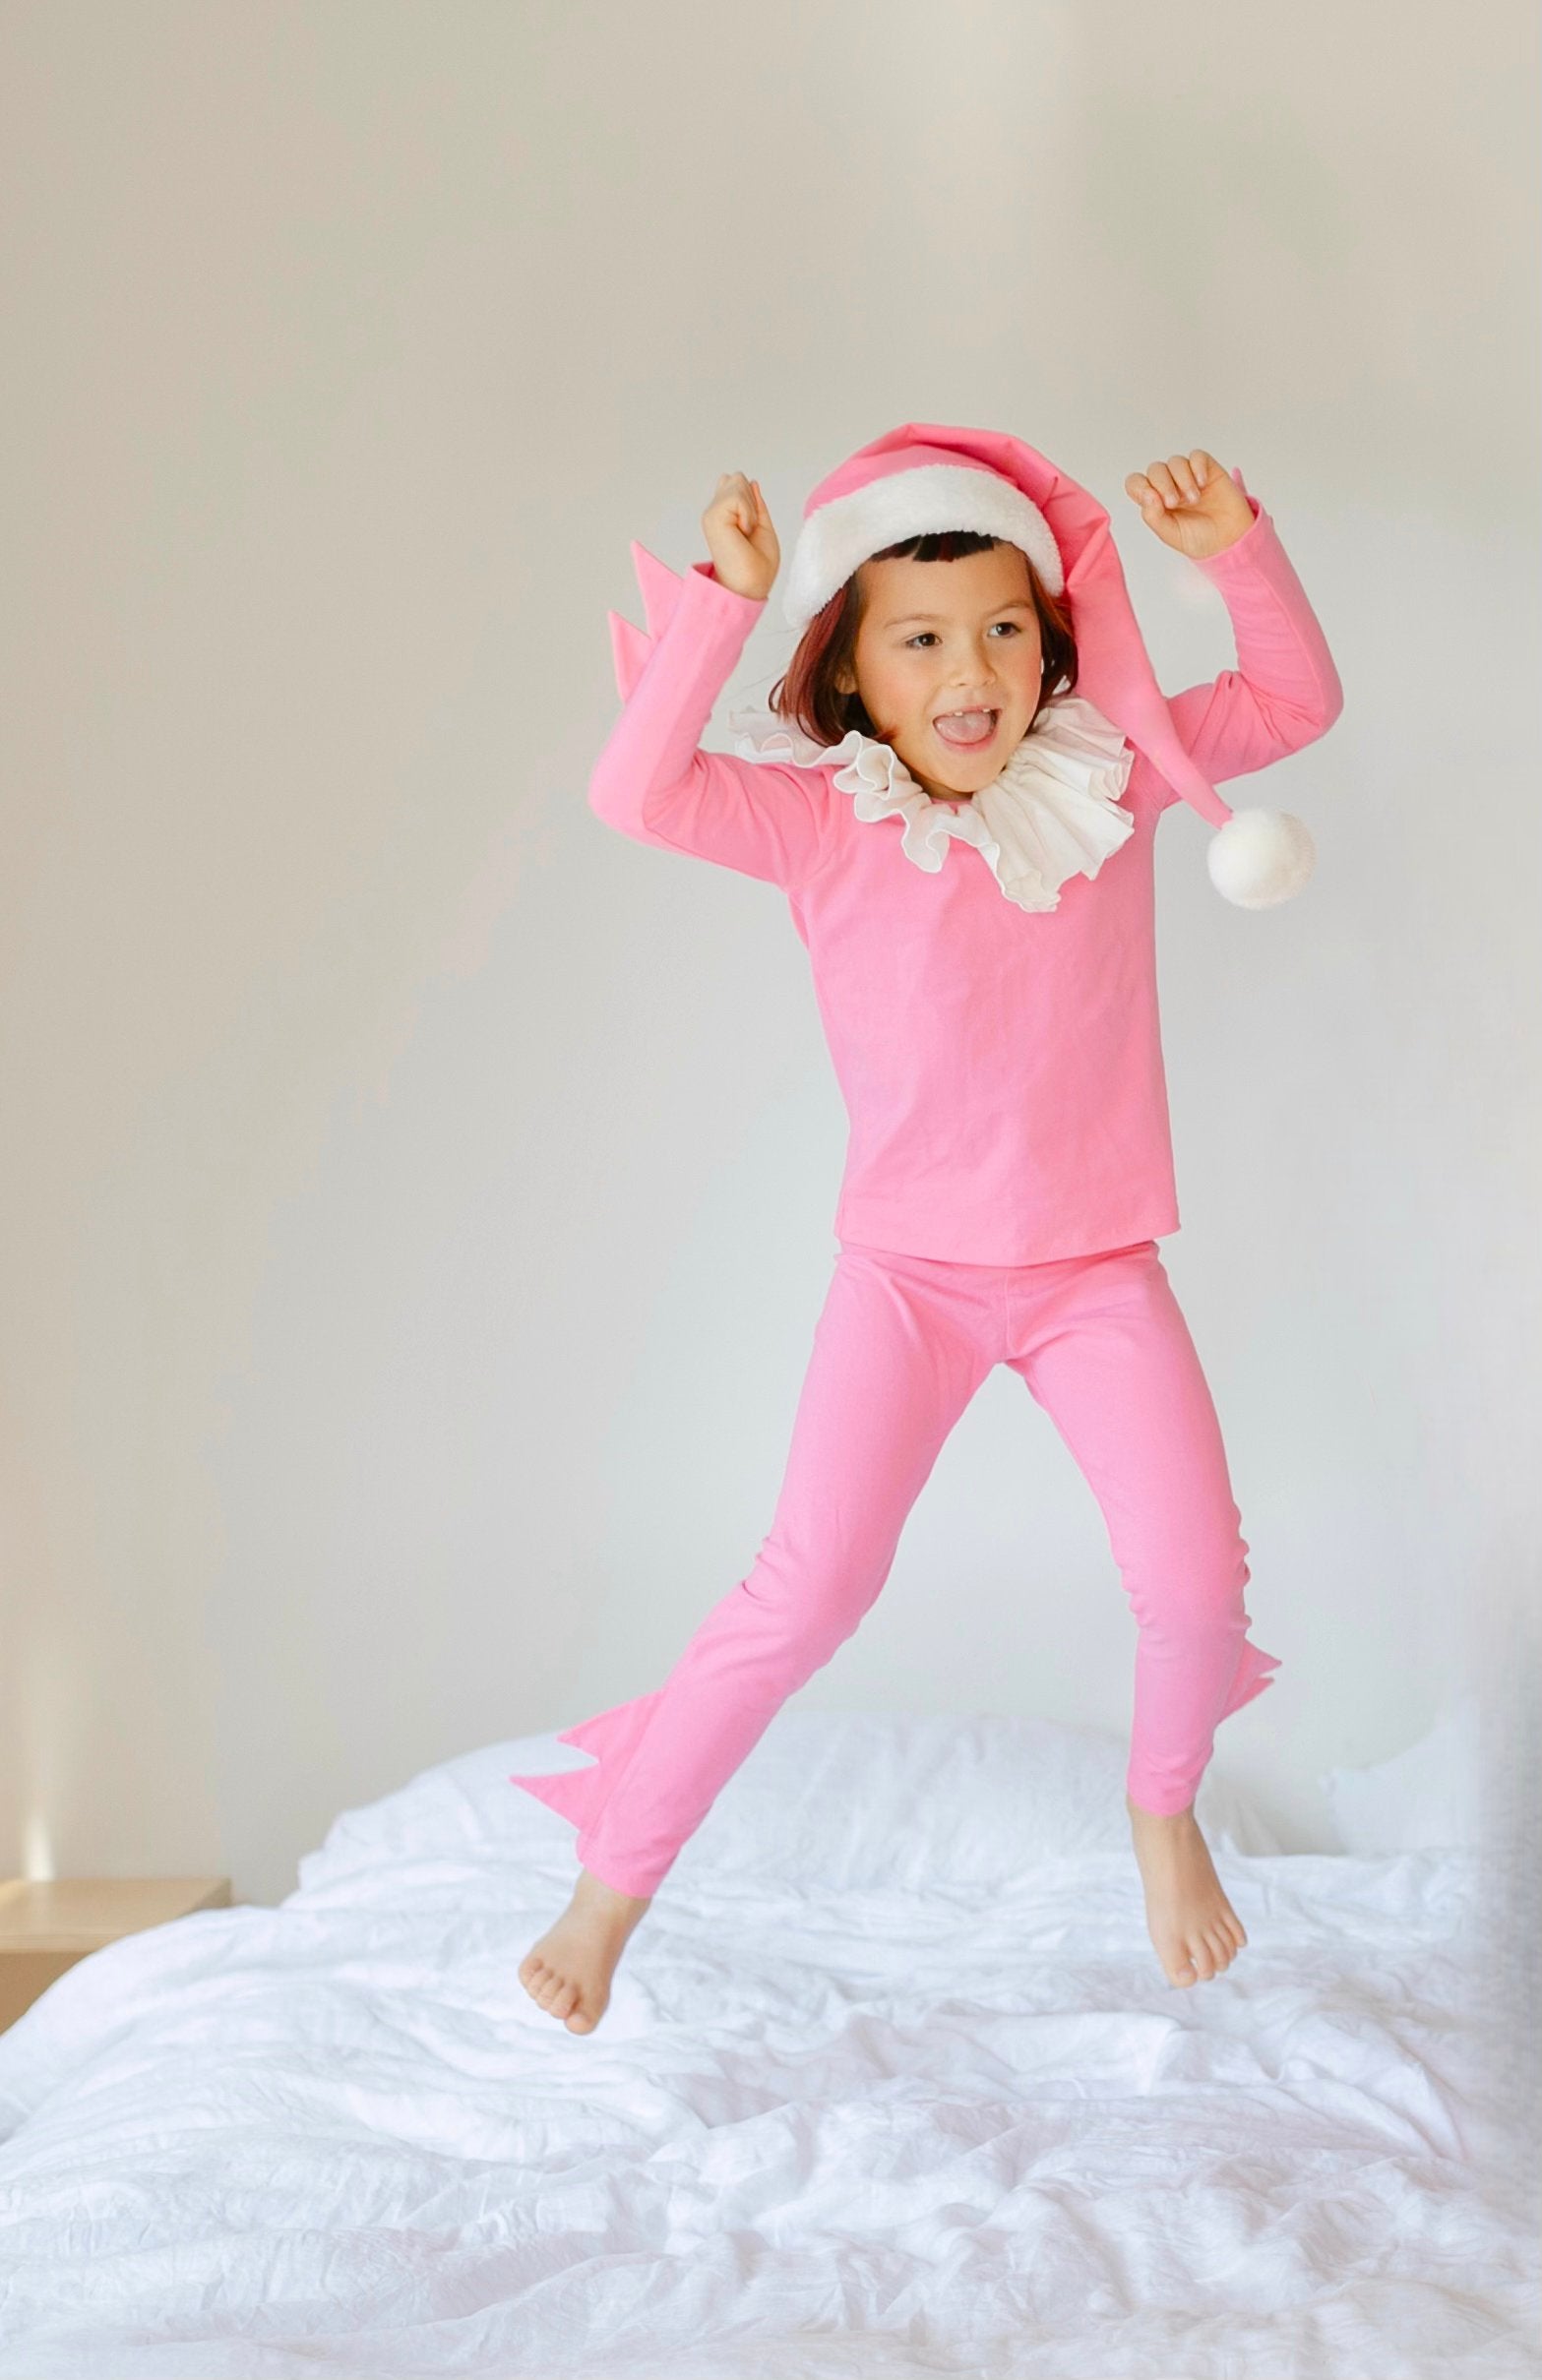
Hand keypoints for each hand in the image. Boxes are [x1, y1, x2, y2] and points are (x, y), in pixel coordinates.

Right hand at [702, 471, 778, 599]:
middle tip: (750, 530)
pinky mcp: (712, 516)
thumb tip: (752, 482)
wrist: (751, 586)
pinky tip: (743, 532)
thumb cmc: (758, 565)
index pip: (736, 482)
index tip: (751, 527)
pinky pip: (737, 495)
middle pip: (737, 478)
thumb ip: (756, 504)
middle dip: (751, 500)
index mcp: (725, 514)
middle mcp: (715, 512)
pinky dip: (748, 513)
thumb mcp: (763, 526)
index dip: (751, 498)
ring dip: (750, 508)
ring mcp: (712, 514)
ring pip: (737, 482)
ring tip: (746, 532)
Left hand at [1123, 450, 1254, 559]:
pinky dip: (1197, 466)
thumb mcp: (1170, 534)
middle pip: (1155, 469)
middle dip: (1162, 484)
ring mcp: (1188, 476)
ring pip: (1175, 461)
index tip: (1152, 500)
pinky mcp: (1207, 469)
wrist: (1229, 540)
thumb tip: (1147, 494)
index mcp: (1156, 502)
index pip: (1136, 483)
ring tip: (1194, 499)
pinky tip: (1203, 483)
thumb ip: (1153, 516)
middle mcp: (1170, 486)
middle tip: (1174, 503)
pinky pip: (1197, 456)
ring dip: (1182, 479)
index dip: (1139, 487)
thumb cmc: (1199, 538)